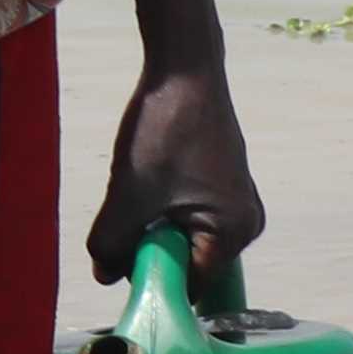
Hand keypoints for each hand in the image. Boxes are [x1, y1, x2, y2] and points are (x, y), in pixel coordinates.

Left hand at [84, 62, 264, 287]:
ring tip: (141, 187)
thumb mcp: (127, 196)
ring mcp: (239, 202)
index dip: (153, 276)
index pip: (190, 286)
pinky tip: (151, 175)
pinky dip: (162, 206)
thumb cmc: (163, 132)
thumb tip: (104, 277)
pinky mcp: (224, 184)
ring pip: (183, 236)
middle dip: (152, 247)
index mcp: (236, 233)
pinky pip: (188, 214)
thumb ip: (110, 246)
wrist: (183, 68)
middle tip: (130, 211)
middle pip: (188, 262)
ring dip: (153, 224)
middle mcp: (248, 223)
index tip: (125, 253)